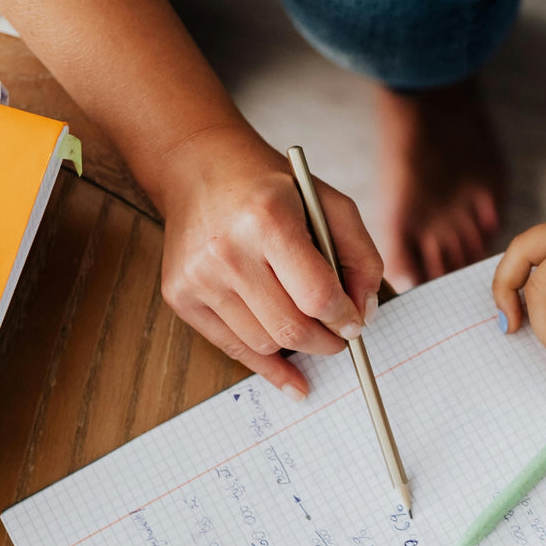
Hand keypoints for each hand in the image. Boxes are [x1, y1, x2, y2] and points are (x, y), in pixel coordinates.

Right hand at [155, 128, 383, 399]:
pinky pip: (232, 347)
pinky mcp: (180, 295)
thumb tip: (365, 313)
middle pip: (291, 328)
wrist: (199, 167)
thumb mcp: (330, 205)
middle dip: (326, 342)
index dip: (345, 319)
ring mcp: (199, 277)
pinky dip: (267, 365)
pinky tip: (292, 378)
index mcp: (268, 220)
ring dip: (297, 346)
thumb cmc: (272, 188)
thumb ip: (360, 256)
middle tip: (340, 337)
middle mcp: (228, 251)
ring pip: (264, 343)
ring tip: (312, 331)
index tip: (355, 324)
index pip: (318, 296)